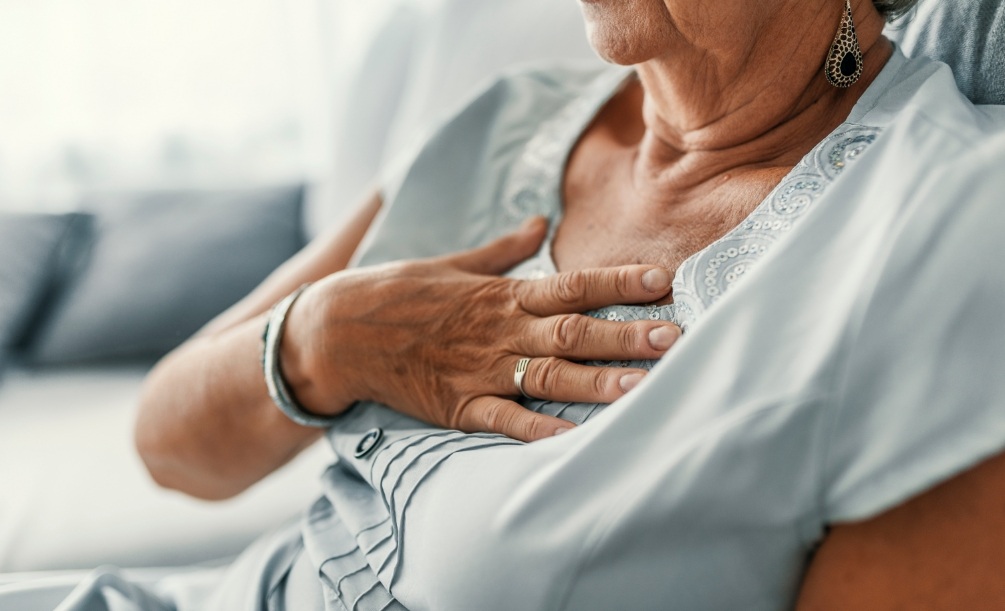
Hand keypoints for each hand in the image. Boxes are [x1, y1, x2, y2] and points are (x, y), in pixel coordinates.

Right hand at [282, 217, 680, 441]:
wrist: (339, 331)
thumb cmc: (399, 292)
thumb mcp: (454, 263)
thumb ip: (503, 249)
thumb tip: (539, 221)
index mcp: (502, 294)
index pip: (572, 284)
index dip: (618, 283)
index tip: (662, 281)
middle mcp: (500, 331)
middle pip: (573, 333)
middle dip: (625, 336)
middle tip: (673, 338)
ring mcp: (480, 370)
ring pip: (548, 378)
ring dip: (597, 383)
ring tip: (642, 387)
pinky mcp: (458, 406)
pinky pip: (505, 421)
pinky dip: (539, 432)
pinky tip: (575, 440)